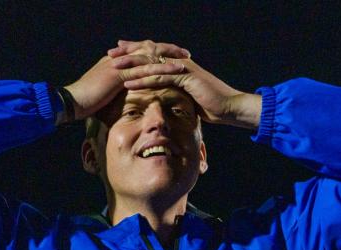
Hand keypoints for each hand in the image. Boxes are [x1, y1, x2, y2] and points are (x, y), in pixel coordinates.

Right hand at [64, 40, 190, 120]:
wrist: (71, 101)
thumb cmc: (85, 101)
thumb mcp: (103, 93)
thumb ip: (115, 90)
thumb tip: (126, 96)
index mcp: (115, 61)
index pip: (140, 52)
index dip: (156, 53)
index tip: (172, 55)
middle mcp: (119, 58)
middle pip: (148, 49)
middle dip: (167, 50)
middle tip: (185, 52)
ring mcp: (119, 64)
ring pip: (149, 57)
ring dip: (168, 58)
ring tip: (186, 59)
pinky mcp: (119, 74)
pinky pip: (144, 70)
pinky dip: (161, 70)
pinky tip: (174, 71)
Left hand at [112, 45, 261, 128]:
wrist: (230, 106)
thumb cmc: (212, 105)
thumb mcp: (190, 97)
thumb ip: (178, 93)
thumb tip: (166, 98)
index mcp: (178, 65)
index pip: (153, 55)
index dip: (136, 52)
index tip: (119, 53)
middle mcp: (178, 62)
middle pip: (149, 53)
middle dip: (128, 52)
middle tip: (110, 52)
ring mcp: (181, 68)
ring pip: (151, 63)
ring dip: (131, 65)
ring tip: (114, 66)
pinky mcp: (185, 78)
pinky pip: (159, 78)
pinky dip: (142, 80)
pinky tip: (128, 83)